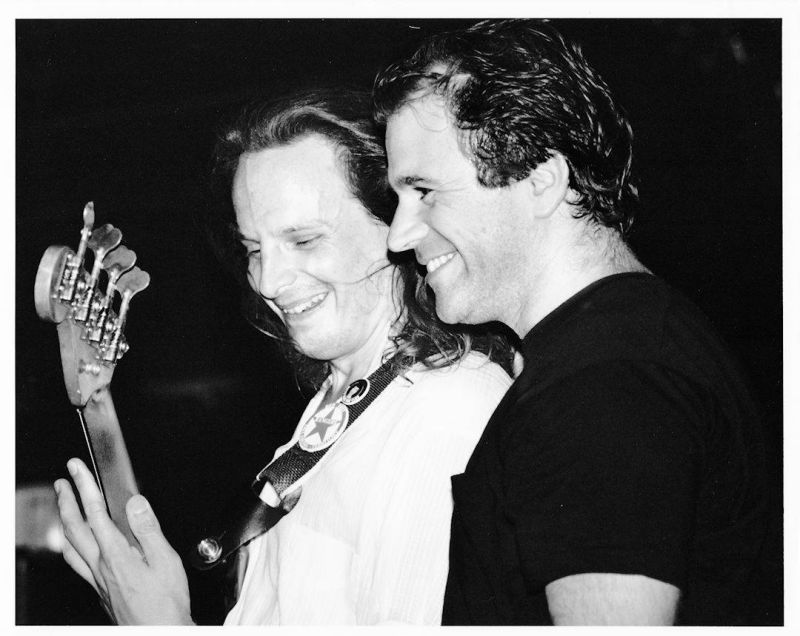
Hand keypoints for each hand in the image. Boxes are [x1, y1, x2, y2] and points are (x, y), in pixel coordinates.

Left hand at [54, 458, 193, 624]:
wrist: (159, 631)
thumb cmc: (165, 603)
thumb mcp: (165, 561)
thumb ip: (148, 529)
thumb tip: (135, 503)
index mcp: (116, 555)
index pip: (94, 513)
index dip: (84, 486)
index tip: (77, 468)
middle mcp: (101, 567)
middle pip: (74, 528)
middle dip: (65, 501)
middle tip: (62, 482)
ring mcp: (98, 580)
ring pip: (70, 546)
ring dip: (64, 521)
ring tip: (63, 506)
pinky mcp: (101, 589)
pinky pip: (77, 562)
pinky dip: (71, 545)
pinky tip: (76, 545)